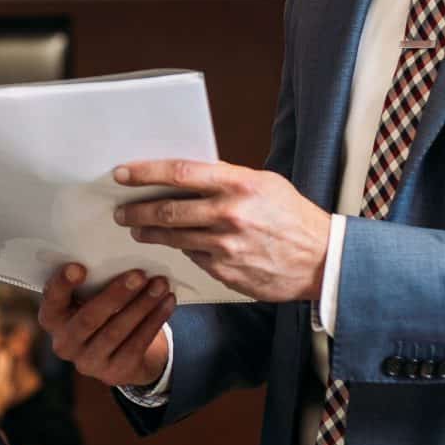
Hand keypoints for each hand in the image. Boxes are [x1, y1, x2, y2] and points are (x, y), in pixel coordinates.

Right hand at [39, 266, 174, 388]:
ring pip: (116, 331)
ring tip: (160, 285)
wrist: (118, 356)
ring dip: (142, 306)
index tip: (79, 266)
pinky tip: (167, 303)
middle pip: (89, 318)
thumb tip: (118, 257)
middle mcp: (65, 344)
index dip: (62, 284)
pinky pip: (136, 344)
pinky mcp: (113, 373)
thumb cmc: (101, 313)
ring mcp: (88, 362)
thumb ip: (92, 284)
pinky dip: (154, 321)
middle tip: (139, 275)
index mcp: (52, 319)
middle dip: (116, 295)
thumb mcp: (87, 300)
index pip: (52, 301)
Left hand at [113, 159, 330, 304]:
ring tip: (136, 228)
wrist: (323, 260)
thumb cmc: (293, 216)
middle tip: (121, 209)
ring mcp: (226, 247)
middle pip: (167, 209)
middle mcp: (229, 214)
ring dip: (149, 232)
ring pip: (173, 237)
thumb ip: (225, 179)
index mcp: (239, 184)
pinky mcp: (226, 272)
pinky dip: (181, 249)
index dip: (145, 172)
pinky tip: (175, 245)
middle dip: (136, 209)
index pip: (179, 172)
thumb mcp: (264, 184)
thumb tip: (184, 177)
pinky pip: (193, 257)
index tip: (122, 173)